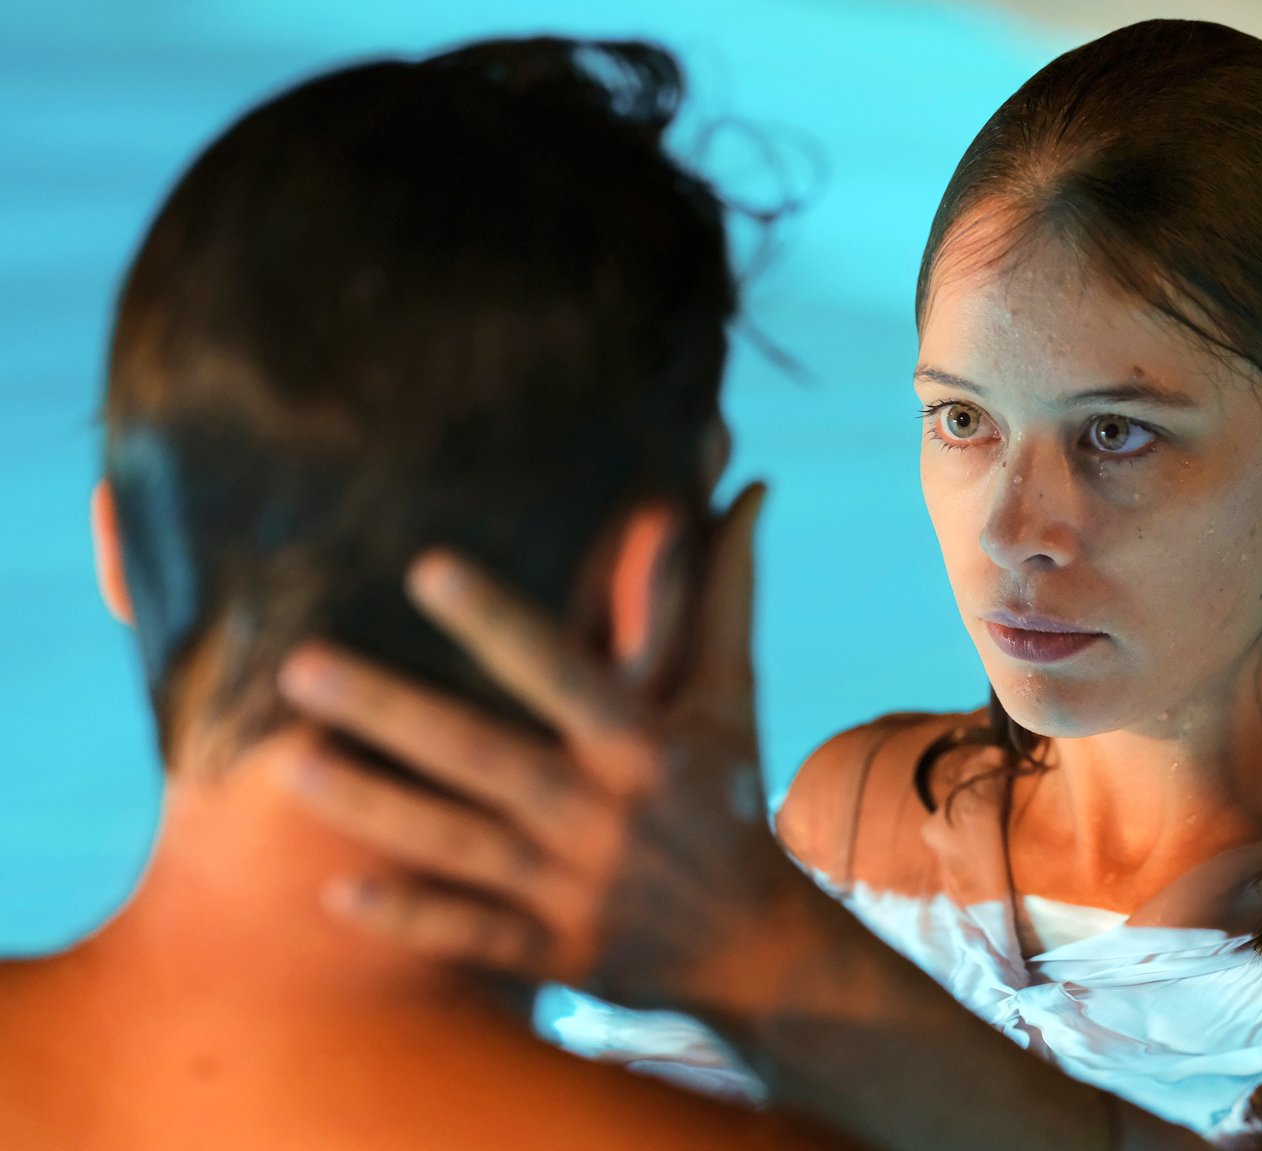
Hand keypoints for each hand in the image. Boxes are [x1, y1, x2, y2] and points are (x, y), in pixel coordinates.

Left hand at [272, 482, 795, 1008]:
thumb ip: (725, 595)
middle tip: (299, 665)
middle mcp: (605, 814)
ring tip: (284, 765)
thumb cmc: (727, 799)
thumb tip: (755, 489)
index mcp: (645, 743)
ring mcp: (577, 890)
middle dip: (391, 710)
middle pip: (483, 756)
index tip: (425, 567)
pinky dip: (411, 919)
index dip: (498, 622)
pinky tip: (334, 894)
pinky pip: (474, 937)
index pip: (561, 672)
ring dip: (373, 807)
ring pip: (460, 846)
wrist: (758, 949)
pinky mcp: (556, 952)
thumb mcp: (732, 698)